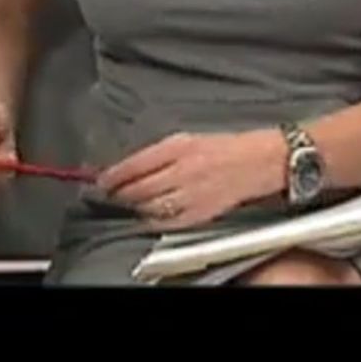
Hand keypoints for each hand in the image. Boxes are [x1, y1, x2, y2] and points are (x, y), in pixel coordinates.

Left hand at [96, 131, 283, 229]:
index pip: (134, 165)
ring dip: (134, 207)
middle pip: (138, 189)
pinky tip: (148, 217)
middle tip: (110, 195)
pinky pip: (168, 222)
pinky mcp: (201, 213)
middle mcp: (183, 171)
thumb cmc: (225, 148)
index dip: (112, 176)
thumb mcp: (187, 139)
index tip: (100, 181)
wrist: (260, 161)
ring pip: (150, 207)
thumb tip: (128, 167)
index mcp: (178, 147)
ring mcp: (192, 194)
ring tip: (128, 204)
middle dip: (120, 194)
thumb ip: (157, 154)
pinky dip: (153, 220)